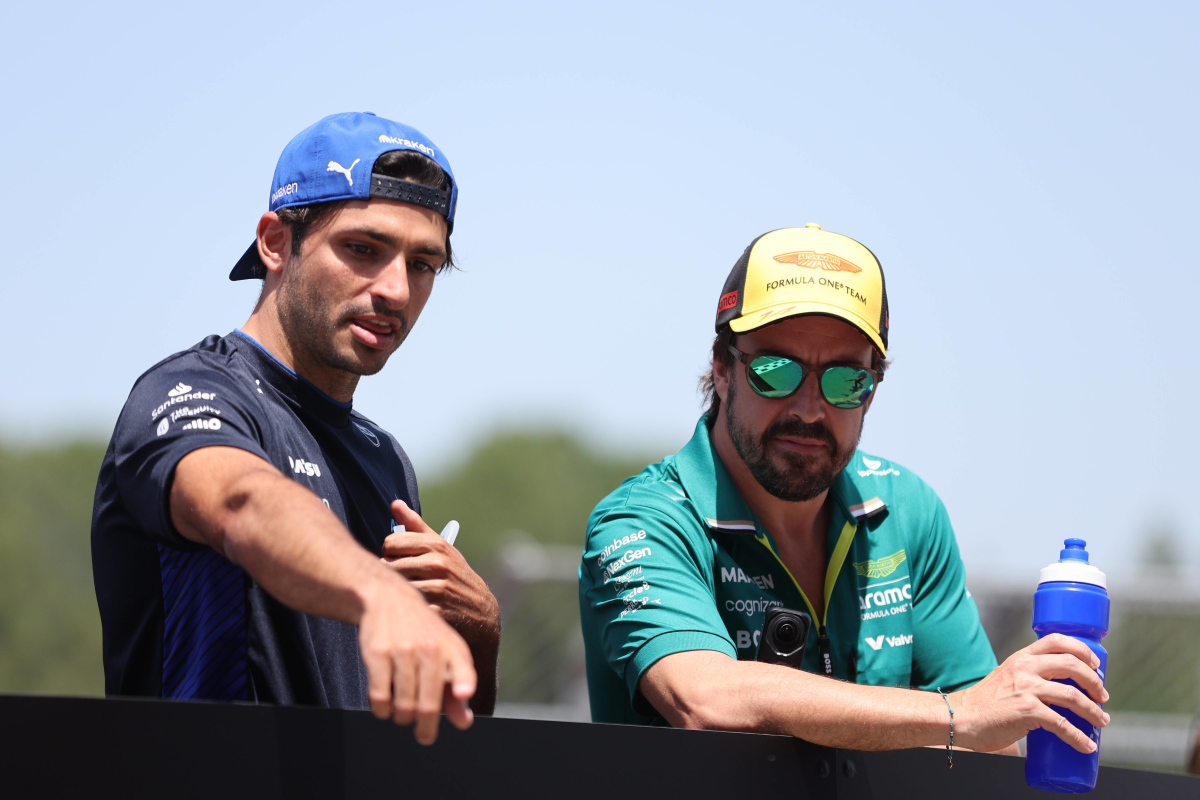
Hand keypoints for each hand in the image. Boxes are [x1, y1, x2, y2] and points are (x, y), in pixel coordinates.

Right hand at [357, 577, 476, 744]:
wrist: (389, 599)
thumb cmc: (423, 636)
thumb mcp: (446, 654)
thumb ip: (455, 690)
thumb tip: (465, 723)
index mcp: (453, 649)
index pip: (464, 668)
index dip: (464, 682)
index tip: (464, 693)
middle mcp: (431, 648)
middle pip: (429, 705)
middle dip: (426, 727)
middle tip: (424, 734)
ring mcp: (403, 650)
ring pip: (403, 706)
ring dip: (402, 718)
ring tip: (402, 714)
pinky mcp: (378, 653)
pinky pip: (380, 697)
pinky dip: (382, 710)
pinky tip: (384, 707)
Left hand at [382, 500, 500, 653]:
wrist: (479, 608)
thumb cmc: (454, 572)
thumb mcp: (440, 546)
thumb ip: (415, 525)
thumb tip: (395, 503)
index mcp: (436, 545)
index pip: (391, 542)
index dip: (390, 552)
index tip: (398, 558)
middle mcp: (437, 564)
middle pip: (389, 565)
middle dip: (391, 572)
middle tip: (401, 578)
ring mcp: (438, 588)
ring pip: (396, 585)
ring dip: (396, 590)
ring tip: (406, 591)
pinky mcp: (436, 610)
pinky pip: (407, 604)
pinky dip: (406, 605)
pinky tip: (413, 605)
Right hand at [953, 633, 1109, 753]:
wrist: (960, 717)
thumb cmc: (983, 703)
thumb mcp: (1005, 677)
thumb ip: (1026, 677)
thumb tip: (1055, 691)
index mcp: (1020, 657)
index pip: (1056, 640)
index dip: (1082, 650)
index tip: (1096, 665)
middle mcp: (1025, 668)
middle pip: (1072, 665)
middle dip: (1095, 682)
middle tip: (1103, 697)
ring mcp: (1026, 689)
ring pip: (1073, 695)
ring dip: (1093, 711)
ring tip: (1101, 720)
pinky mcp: (1027, 711)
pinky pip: (1062, 724)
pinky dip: (1079, 737)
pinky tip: (1086, 744)